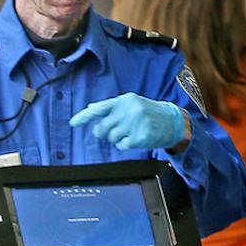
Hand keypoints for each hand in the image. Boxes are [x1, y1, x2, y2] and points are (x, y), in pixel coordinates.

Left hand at [70, 93, 188, 150]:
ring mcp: (136, 123)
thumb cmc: (147, 112)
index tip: (72, 123)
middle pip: (101, 128)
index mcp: (124, 100)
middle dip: (105, 132)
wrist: (172, 121)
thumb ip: (110, 107)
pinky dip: (125, 145)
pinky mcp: (141, 136)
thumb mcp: (130, 104)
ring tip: (130, 132)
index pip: (99, 108)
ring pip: (110, 138)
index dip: (84, 116)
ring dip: (117, 139)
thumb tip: (90, 108)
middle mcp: (129, 109)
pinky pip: (121, 146)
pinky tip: (135, 138)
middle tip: (117, 129)